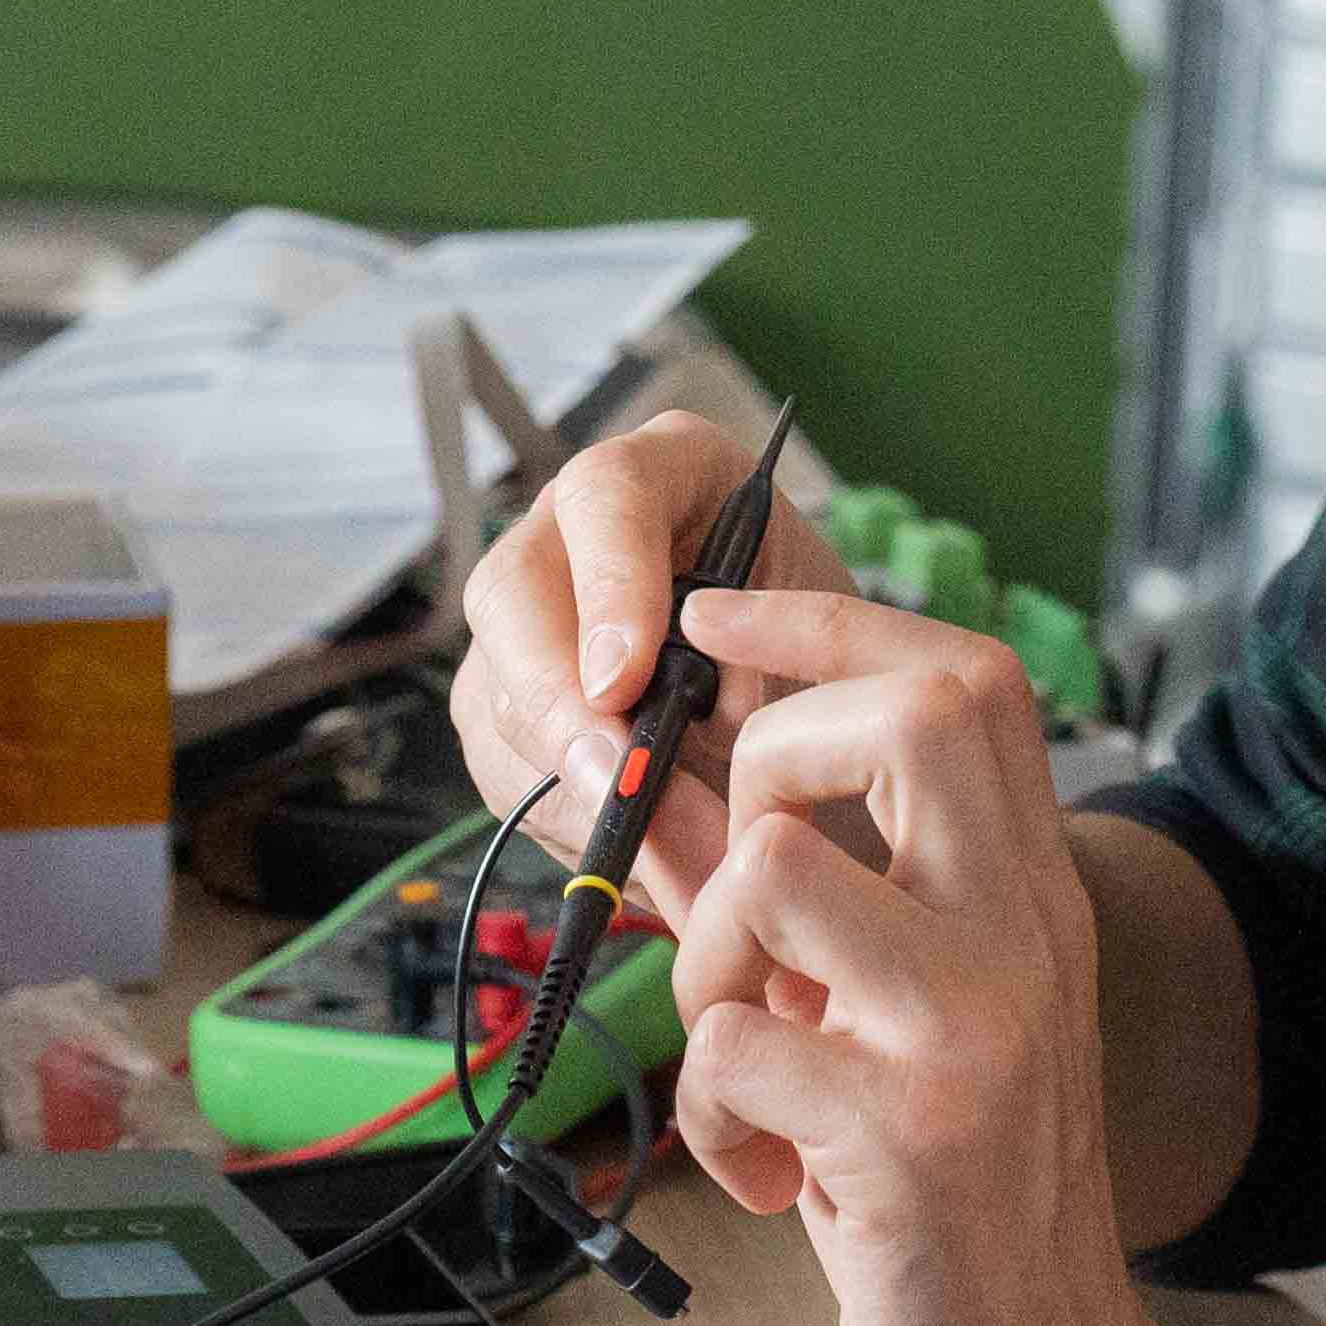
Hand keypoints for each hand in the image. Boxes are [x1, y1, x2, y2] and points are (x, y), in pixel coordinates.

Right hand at [443, 410, 853, 926]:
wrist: (819, 705)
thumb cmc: (826, 652)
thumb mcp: (817, 648)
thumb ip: (751, 682)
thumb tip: (668, 767)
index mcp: (668, 472)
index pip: (605, 496)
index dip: (607, 585)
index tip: (626, 680)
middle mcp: (576, 531)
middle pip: (512, 591)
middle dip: (559, 702)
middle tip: (618, 787)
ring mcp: (531, 617)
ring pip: (499, 691)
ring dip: (578, 783)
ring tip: (668, 852)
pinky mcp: (509, 703)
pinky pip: (506, 768)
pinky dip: (575, 819)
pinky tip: (640, 853)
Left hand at [663, 603, 1312, 1325]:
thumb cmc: (959, 1218)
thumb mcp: (917, 1029)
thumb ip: (844, 914)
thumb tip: (696, 785)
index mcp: (1033, 899)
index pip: (960, 681)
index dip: (826, 621)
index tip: (716, 617)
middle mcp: (1026, 939)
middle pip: (905, 718)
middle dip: (766, 769)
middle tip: (750, 900)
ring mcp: (973, 1035)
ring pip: (770, 875)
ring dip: (707, 967)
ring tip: (746, 1063)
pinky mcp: (909, 1142)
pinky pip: (730, 1049)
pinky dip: (710, 1121)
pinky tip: (767, 1182)